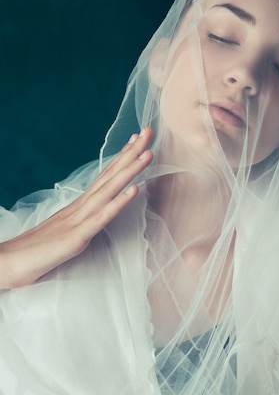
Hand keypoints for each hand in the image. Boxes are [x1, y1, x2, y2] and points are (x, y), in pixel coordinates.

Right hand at [0, 128, 153, 288]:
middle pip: (111, 174)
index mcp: (80, 204)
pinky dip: (119, 202)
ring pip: (109, 190)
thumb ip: (80, 219)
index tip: (137, 137)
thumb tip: (94, 211)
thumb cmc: (36, 250)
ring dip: (130, 170)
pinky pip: (102, 217)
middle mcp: (81, 206)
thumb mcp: (64, 230)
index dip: (123, 155)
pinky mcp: (77, 236)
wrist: (8, 262)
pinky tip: (135, 189)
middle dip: (132, 152)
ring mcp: (80, 219)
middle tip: (149, 131)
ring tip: (147, 153)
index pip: (105, 174)